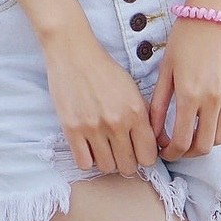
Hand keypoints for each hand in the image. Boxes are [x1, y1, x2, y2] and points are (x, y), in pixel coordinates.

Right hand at [44, 34, 158, 176]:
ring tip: (104, 148)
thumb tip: (149, 146)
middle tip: (120, 152)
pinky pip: (84, 163)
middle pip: (128, 166)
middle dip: (126, 162)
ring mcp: (93, 127)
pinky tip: (88, 147)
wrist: (74, 53)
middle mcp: (117, 122)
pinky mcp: (72, 129)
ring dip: (107, 161)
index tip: (138, 153)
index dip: (145, 158)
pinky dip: (88, 159)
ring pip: (106, 167)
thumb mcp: (133, 90)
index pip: (149, 156)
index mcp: (136, 112)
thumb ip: (142, 118)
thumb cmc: (105, 70)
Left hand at [149, 18, 220, 159]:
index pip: (182, 142)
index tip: (164, 151)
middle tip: (178, 148)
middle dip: (188, 154)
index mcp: (189, 95)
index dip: (171, 153)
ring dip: (206, 143)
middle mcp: (213, 99)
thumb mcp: (166, 69)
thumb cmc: (185, 38)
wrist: (214, 13)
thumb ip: (159, 104)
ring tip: (194, 136)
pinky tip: (213, 126)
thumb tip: (154, 132)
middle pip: (204, 146)